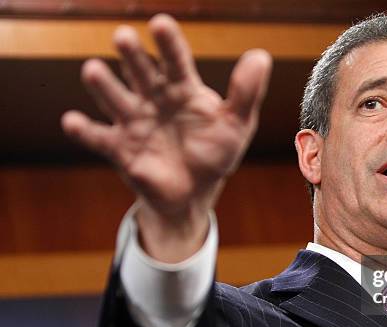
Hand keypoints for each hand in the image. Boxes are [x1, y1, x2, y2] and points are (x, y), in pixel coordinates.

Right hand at [62, 14, 271, 260]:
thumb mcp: (237, 124)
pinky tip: (73, 121)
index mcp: (182, 89)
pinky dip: (84, 130)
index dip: (168, 43)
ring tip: (94, 70)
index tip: (160, 23)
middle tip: (124, 37)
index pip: (175, 60)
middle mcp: (154, 99)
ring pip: (115, 98)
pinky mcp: (120, 148)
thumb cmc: (215, 152)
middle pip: (140, 72)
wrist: (194, 192)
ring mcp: (134, 122)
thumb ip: (246, 92)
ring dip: (104, 85)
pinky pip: (98, 138)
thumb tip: (261, 55)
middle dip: (132, 56)